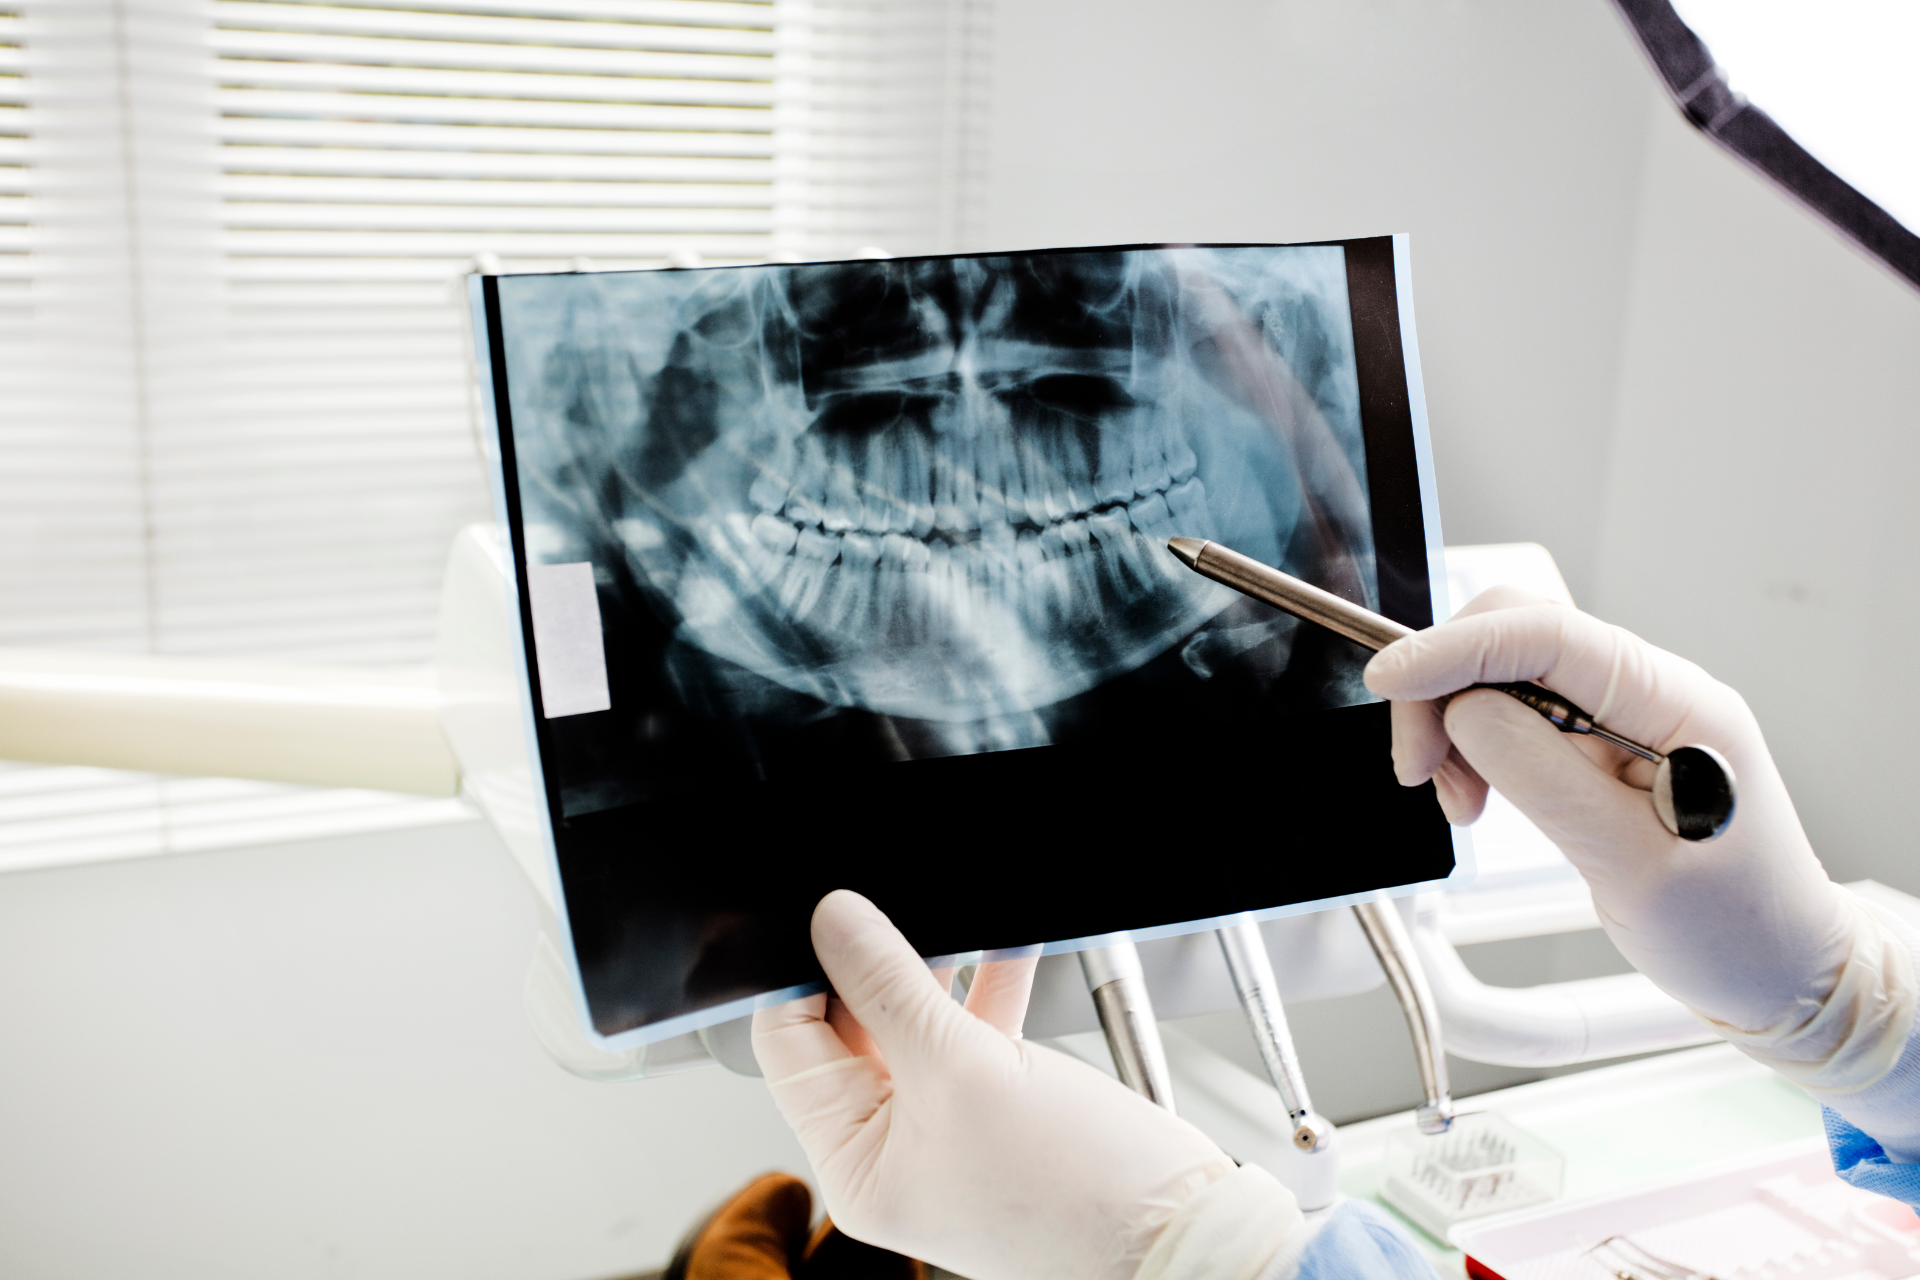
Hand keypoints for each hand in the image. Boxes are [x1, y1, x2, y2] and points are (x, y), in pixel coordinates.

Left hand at [751, 891, 1237, 1279]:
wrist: (1180, 1231)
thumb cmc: (1075, 1195)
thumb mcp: (963, 1070)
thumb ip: (891, 987)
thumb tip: (833, 922)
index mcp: (854, 1163)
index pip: (788, 1047)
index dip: (802, 975)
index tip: (830, 916)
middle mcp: (891, 1149)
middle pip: (852, 1026)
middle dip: (880, 963)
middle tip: (903, 912)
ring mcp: (946, 1127)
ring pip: (918, 1021)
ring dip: (941, 967)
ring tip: (958, 923)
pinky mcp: (1000, 1107)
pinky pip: (974, 1031)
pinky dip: (989, 987)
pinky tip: (1010, 948)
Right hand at [1363, 588, 1911, 1089]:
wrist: (1781, 973)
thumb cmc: (1736, 931)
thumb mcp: (1631, 864)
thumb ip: (1543, 778)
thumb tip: (1465, 713)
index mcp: (1676, 703)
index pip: (1546, 635)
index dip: (1454, 649)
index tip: (1388, 681)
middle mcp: (1648, 694)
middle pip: (1514, 637)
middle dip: (1446, 688)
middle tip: (1420, 769)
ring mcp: (1622, 719)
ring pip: (1504, 677)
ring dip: (1455, 728)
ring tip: (1461, 805)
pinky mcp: (1598, 750)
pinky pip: (1514, 719)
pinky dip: (1475, 751)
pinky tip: (1478, 800)